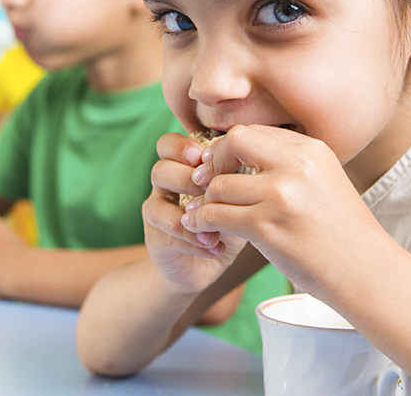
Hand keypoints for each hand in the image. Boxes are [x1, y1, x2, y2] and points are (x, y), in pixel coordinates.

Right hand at [143, 132, 246, 293]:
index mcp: (182, 167)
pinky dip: (194, 240)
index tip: (204, 157)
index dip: (182, 147)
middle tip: (210, 192)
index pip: (168, 144)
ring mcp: (158, 211)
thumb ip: (237, 177)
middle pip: (161, 168)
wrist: (206, 265)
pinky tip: (216, 247)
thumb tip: (254, 162)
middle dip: (187, 178)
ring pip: (157, 204)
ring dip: (189, 211)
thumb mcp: (236, 197)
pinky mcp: (156, 238)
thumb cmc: (227, 222)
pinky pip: (167, 233)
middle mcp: (165, 185)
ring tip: (216, 225)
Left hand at [182, 125, 377, 295]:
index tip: (221, 166)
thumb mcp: (323, 180)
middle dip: (214, 161)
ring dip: (206, 201)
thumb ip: (288, 164)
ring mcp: (281, 196)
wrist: (365, 271)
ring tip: (204, 213)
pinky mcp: (267, 227)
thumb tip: (241, 153)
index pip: (254, 131)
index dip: (230, 148)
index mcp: (311, 150)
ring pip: (219, 184)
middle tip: (206, 182)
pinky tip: (204, 229)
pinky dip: (203, 222)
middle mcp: (296, 166)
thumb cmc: (342, 231)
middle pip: (233, 142)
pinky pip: (216, 215)